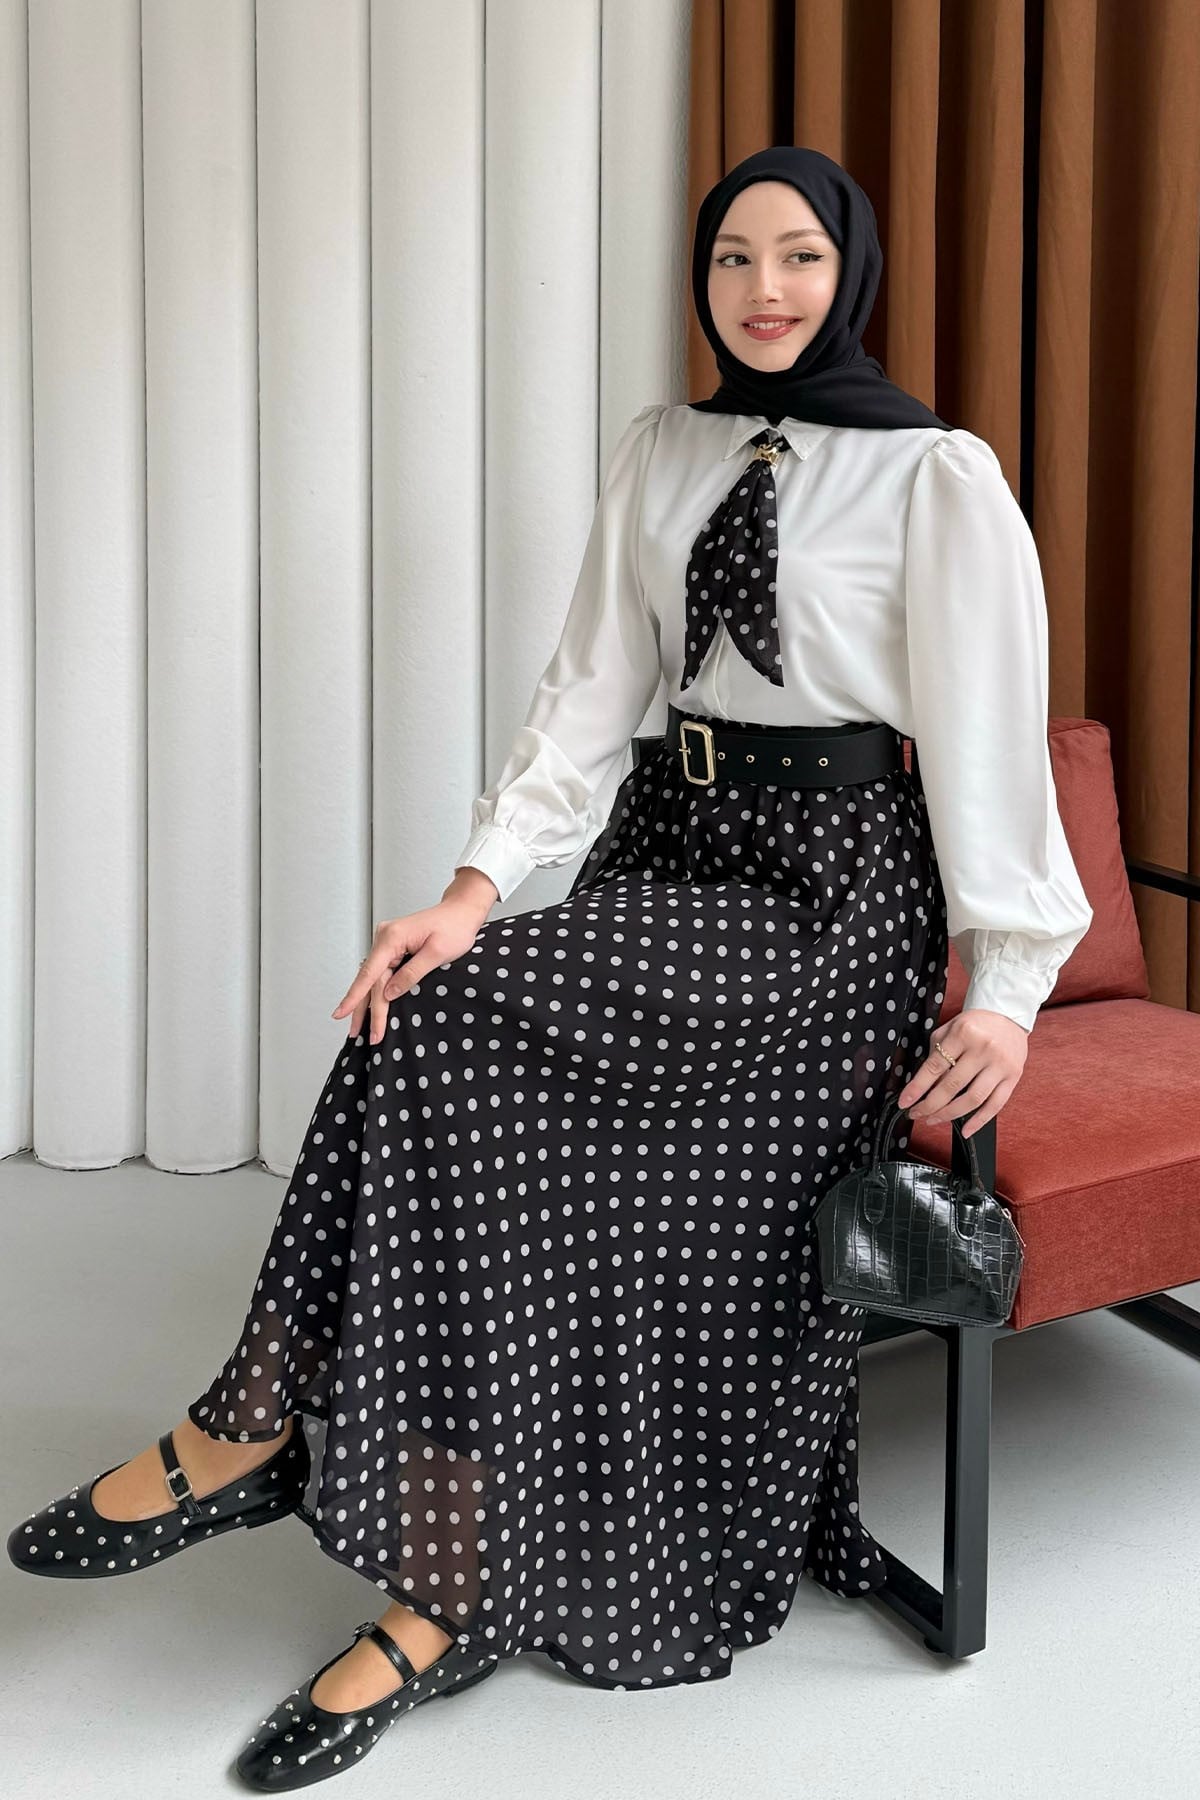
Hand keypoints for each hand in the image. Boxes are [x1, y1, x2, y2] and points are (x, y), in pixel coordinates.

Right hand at [331, 899, 489, 1045]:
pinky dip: (375, 991)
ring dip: (367, 1003)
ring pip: (373, 978)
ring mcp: (387, 942)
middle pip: (371, 980)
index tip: (341, 1013)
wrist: (461, 911)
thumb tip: (390, 993)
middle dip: (366, 1009)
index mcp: (392, 936)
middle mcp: (384, 937)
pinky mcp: (393, 947)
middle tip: (363, 1034)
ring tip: (359, 1028)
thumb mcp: (437, 953)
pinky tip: (370, 1007)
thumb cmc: (454, 927)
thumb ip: (412, 973)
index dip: (355, 996)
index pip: (369, 973)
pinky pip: (380, 973)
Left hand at [897, 1009, 1028, 1138]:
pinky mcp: (1013, 1077)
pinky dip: (979, 1121)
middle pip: (952, 1086)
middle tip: (916, 1113)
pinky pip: (995, 1105)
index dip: (917, 1088)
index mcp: (963, 1034)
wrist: (1008, 1015)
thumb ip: (936, 1054)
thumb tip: (923, 1086)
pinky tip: (965, 1129)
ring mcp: (1000, 1065)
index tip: (905, 1101)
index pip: (934, 1067)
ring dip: (950, 1114)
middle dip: (930, 1105)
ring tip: (934, 1119)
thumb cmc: (976, 1024)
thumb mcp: (949, 1029)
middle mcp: (983, 1049)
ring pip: (972, 1099)